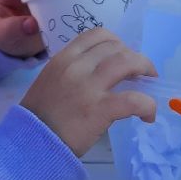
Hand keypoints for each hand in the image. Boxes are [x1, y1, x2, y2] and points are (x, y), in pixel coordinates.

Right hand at [19, 28, 157, 155]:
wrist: (30, 144)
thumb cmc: (39, 117)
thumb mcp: (51, 81)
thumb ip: (74, 72)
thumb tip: (103, 74)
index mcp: (64, 58)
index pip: (98, 35)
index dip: (117, 43)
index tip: (123, 56)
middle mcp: (77, 66)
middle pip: (117, 47)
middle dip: (134, 57)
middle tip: (140, 73)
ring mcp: (89, 86)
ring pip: (128, 63)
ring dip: (145, 70)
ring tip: (149, 85)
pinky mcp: (101, 109)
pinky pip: (134, 99)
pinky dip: (148, 105)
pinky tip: (148, 116)